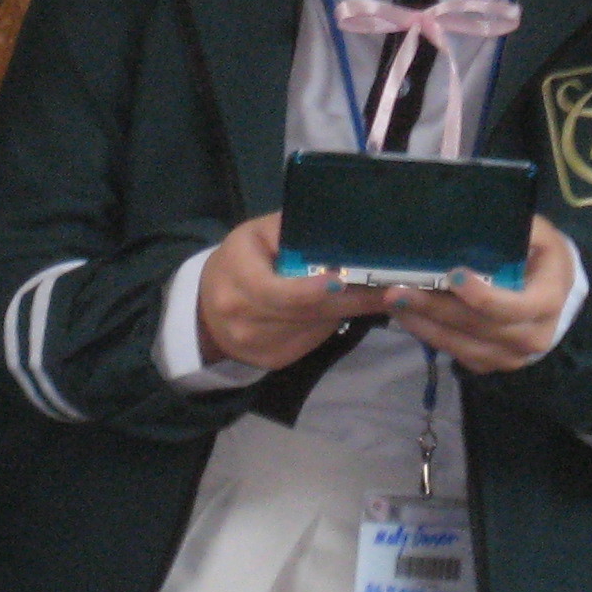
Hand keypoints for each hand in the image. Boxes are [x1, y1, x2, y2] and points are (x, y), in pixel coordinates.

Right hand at [196, 213, 388, 369]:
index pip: (281, 292)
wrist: (206, 308)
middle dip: (349, 301)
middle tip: (386, 289)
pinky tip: (334, 310)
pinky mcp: (271, 361)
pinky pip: (311, 342)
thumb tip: (337, 230)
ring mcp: (256, 345)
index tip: (345, 280)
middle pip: (306, 313)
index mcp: (237, 279)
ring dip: (344, 312)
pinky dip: (328, 325)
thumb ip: (290, 231)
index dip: (314, 290)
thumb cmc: (240, 260)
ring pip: (314, 328)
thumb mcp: (256, 233)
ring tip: (369, 294)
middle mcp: (242, 318)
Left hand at [383, 216, 578, 374]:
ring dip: (425, 324)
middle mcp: (532, 336)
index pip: (514, 307)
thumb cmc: (542, 257)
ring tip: (393, 302)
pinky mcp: (489, 363)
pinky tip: (407, 315)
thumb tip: (491, 214)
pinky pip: (456, 354)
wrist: (553, 293)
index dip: (482, 296)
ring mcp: (510, 356)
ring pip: (462, 346)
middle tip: (397, 291)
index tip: (452, 276)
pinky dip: (429, 334)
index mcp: (548, 302)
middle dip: (436, 309)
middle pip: (479, 327)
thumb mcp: (541, 236)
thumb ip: (521, 228)